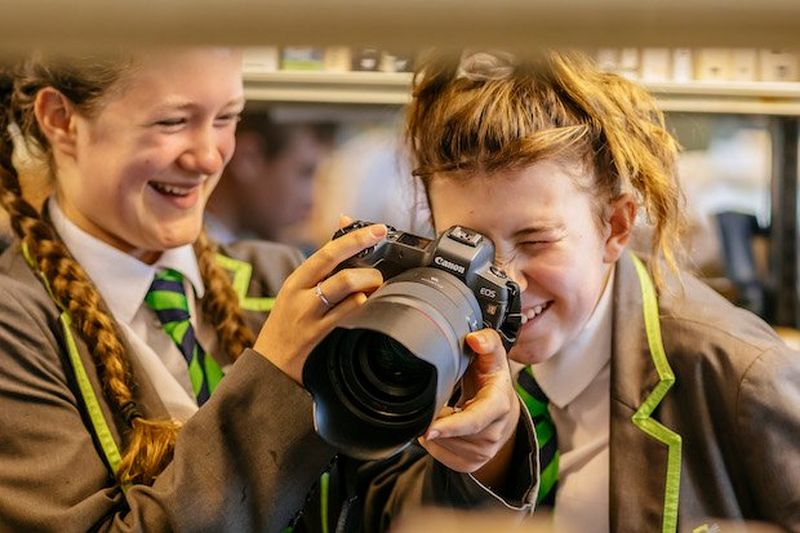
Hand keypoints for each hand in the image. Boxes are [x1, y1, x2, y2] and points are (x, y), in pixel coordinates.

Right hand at [253, 223, 386, 383]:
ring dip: (368, 280)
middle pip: (334, 262)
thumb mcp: (298, 289)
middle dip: (362, 248)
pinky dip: (362, 302)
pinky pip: (346, 312)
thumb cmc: (288, 322)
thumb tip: (345, 222)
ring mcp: (309, 313)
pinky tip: (367, 301)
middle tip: (381, 245)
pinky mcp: (318, 333)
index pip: (327, 250)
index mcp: (297, 279)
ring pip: (345, 285)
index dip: (354, 237)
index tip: (377, 229)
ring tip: (376, 283)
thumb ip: (324, 261)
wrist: (271, 362)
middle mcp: (300, 293)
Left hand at [418, 328, 519, 487]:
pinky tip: (443, 426)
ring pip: (444, 446)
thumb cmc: (492, 379)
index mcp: (498, 405)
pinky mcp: (472, 463)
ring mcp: (484, 452)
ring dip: (435, 430)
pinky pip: (441, 457)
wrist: (503, 408)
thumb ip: (486, 341)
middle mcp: (494, 432)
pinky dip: (435, 442)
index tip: (429, 429)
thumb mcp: (493, 356)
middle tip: (437, 401)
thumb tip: (474, 339)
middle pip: (453, 434)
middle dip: (437, 420)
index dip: (451, 426)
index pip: (474, 421)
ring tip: (444, 410)